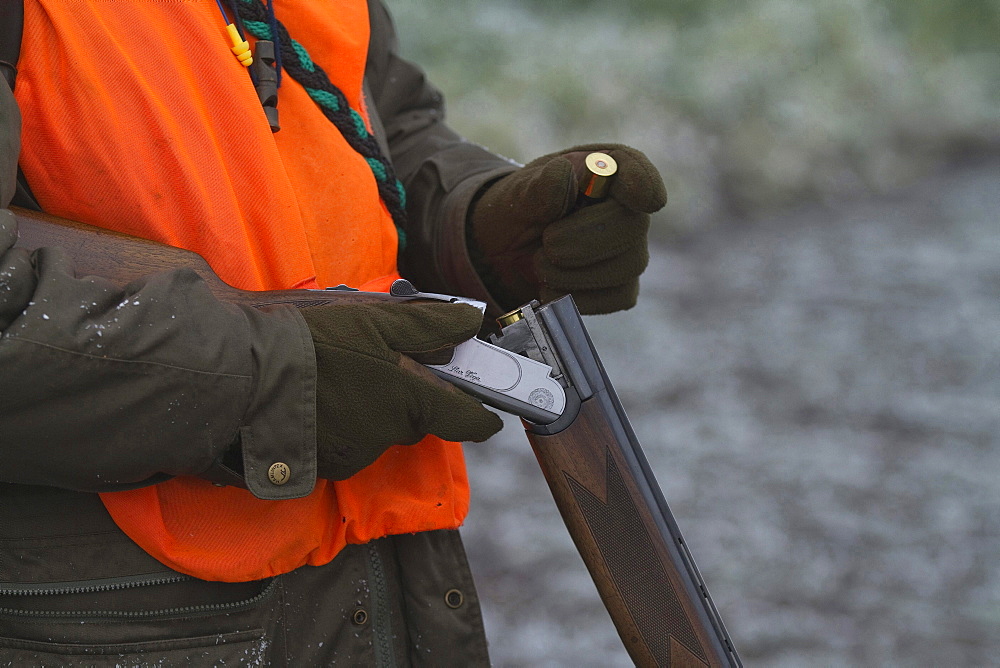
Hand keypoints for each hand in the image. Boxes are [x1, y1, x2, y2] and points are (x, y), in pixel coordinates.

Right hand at [300, 301, 502, 479]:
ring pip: (381, 431)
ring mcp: (357, 453)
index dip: (481, 416)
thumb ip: (429, 325)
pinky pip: (348, 444)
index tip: (488, 413)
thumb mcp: (377, 320)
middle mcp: (390, 434)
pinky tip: (321, 399)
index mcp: (412, 401)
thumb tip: (470, 322)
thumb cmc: (317, 341)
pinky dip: (342, 425)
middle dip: (412, 398)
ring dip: (373, 409)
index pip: (467, 421)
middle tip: (386, 365)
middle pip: (419, 420)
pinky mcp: (325, 465)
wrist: (248, 376)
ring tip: (342, 377)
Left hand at [469, 143, 666, 313]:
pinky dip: (579, 298)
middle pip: (633, 226)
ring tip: (540, 265)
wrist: (507, 252)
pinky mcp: (621, 287)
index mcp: (603, 169)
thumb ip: (539, 186)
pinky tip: (552, 289)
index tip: (645, 200)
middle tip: (547, 245)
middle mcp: (626, 208)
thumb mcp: (518, 194)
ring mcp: (629, 250)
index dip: (642, 182)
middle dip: (586, 241)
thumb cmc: (521, 210)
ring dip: (574, 273)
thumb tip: (563, 173)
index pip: (633, 168)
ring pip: (626, 268)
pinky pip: (616, 298)